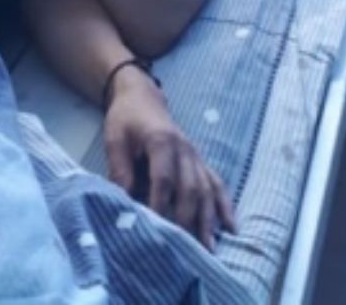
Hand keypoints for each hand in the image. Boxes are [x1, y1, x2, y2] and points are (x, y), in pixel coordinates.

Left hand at [103, 67, 236, 248]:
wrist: (142, 97)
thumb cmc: (125, 119)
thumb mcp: (114, 140)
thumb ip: (120, 170)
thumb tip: (124, 202)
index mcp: (161, 141)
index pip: (164, 178)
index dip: (160, 204)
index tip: (156, 228)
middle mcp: (185, 150)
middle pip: (190, 188)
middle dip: (188, 219)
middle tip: (185, 248)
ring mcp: (196, 156)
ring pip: (207, 190)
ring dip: (208, 219)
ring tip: (209, 248)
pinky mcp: (200, 161)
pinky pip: (216, 184)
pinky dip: (224, 205)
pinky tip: (231, 227)